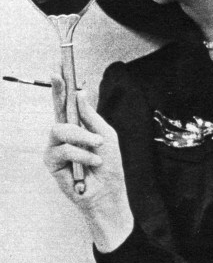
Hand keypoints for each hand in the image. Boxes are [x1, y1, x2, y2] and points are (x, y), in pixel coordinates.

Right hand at [44, 76, 133, 250]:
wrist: (109, 193)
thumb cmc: (109, 166)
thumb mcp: (106, 135)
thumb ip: (91, 116)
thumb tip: (80, 92)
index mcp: (77, 127)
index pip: (66, 104)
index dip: (61, 87)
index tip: (58, 69)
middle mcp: (64, 136)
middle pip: (56, 111)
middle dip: (59, 94)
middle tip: (60, 78)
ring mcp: (55, 149)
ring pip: (60, 130)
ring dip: (83, 137)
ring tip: (98, 147)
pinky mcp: (51, 163)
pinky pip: (62, 150)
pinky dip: (81, 154)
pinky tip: (93, 162)